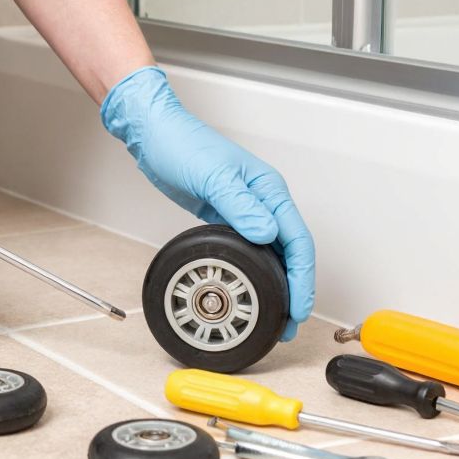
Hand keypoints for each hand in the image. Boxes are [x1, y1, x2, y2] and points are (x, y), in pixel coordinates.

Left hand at [101, 67, 314, 339]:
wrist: (155, 135)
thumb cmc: (181, 145)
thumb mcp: (212, 176)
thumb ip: (240, 206)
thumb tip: (267, 235)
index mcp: (269, 190)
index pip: (298, 240)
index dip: (303, 278)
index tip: (299, 307)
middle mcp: (264, 201)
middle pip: (291, 252)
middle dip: (295, 289)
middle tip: (288, 324)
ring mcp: (247, 210)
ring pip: (272, 254)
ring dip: (277, 285)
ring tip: (274, 316)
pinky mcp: (227, 217)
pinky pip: (251, 250)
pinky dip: (255, 272)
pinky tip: (251, 288)